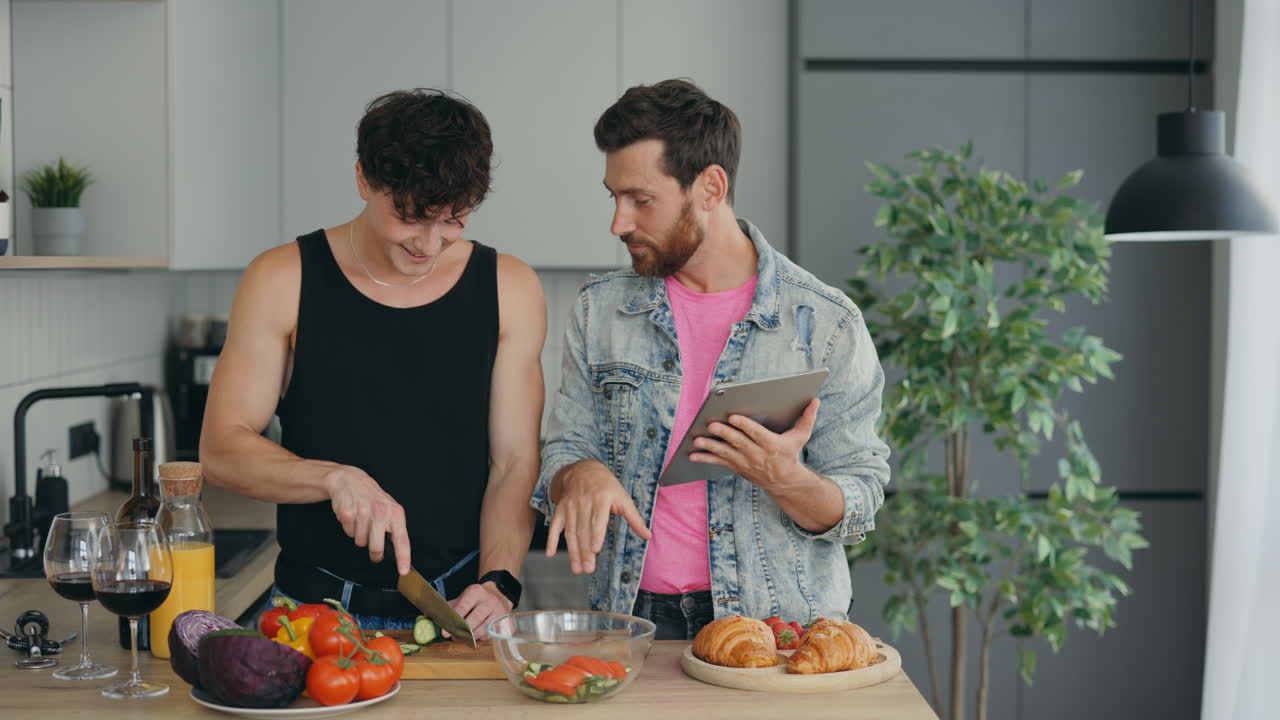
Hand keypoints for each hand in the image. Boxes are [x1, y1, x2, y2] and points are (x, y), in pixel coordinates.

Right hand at [324, 466, 410, 574]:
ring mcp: (363, 512)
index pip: (402, 539)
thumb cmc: (372, 498)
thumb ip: (394, 529)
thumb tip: (398, 554)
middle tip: (374, 550)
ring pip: (361, 542)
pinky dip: (349, 529)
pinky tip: (353, 517)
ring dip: (360, 536)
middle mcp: (381, 511)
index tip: (403, 571)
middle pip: (376, 547)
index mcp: (395, 512)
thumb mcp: (389, 509)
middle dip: (375, 553)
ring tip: (362, 522)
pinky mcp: (347, 513)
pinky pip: (348, 533)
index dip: (403, 557)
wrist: (350, 480)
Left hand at [446, 582, 511, 640]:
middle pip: (476, 619)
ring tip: (464, 638)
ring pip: (485, 628)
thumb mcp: (464, 597)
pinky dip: (483, 637)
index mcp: (476, 592)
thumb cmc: (477, 598)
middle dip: (463, 631)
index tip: (445, 632)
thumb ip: (450, 607)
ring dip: (472, 636)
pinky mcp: (506, 621)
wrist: (499, 594)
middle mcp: (490, 600)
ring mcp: (500, 611)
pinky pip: (493, 634)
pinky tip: (478, 636)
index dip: (454, 621)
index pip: (464, 607)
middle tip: (454, 636)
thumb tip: (430, 616)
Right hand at [546, 461, 650, 574]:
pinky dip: (551, 540)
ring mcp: (570, 507)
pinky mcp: (561, 510)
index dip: (596, 534)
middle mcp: (584, 503)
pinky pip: (555, 526)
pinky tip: (550, 554)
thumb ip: (635, 518)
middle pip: (583, 530)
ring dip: (572, 552)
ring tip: (577, 568)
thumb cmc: (607, 486)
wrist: (582, 470)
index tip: (595, 549)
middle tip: (587, 569)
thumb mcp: (623, 498)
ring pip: (570, 532)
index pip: (598, 519)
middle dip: (585, 551)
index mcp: (601, 499)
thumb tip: (648, 536)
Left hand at [689, 398, 819, 488]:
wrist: (784, 482)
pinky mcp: (736, 467)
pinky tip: (692, 454)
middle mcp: (757, 455)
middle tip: (711, 425)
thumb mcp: (801, 437)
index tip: (733, 417)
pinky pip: (719, 462)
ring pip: (725, 453)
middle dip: (724, 434)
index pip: (757, 434)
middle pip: (738, 443)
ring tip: (697, 440)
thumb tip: (815, 400)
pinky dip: (705, 458)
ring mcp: (745, 462)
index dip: (745, 426)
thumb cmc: (790, 454)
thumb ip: (807, 418)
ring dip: (710, 447)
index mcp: (772, 445)